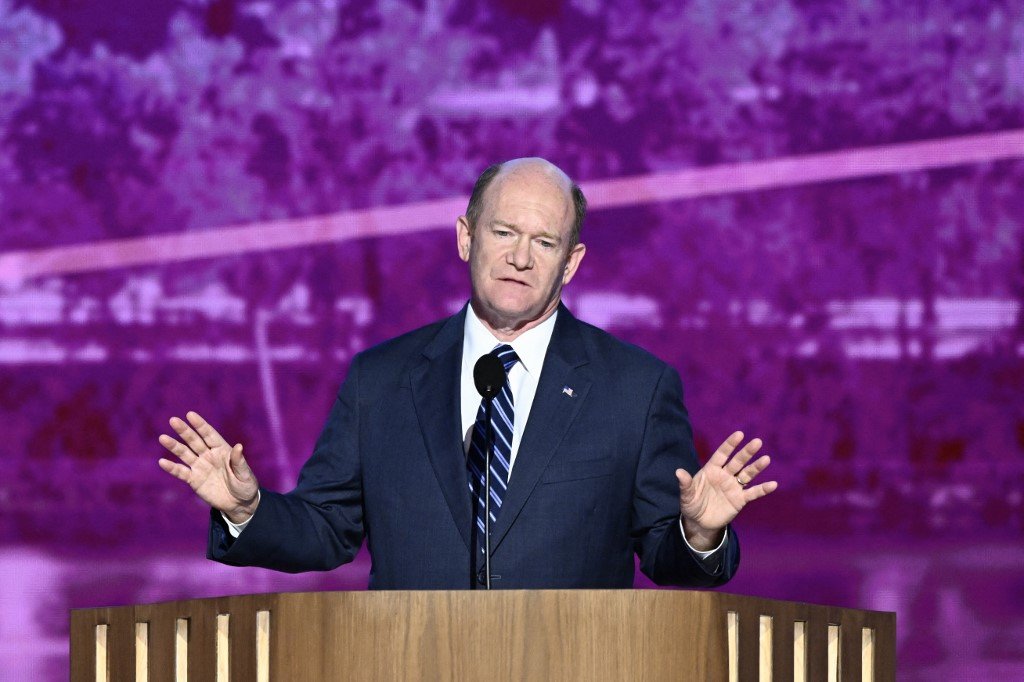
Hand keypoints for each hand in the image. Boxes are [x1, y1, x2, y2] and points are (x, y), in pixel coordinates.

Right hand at [158, 411, 259, 523]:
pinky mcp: (194, 480)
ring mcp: (200, 467)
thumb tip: (238, 446)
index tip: (190, 415)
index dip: (200, 425)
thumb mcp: (245, 474)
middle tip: (173, 420)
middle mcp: (209, 455)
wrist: (238, 503)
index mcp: (222, 450)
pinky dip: (172, 468)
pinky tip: (162, 462)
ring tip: (163, 438)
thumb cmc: (245, 485)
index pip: (209, 434)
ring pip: (185, 454)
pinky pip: (181, 472)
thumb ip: (239, 462)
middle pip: (194, 441)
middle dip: (184, 431)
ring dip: (174, 446)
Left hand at [676, 431, 776, 549]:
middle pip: (737, 461)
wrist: (699, 522)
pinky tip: (773, 484)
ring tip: (766, 459)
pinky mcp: (740, 500)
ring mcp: (733, 487)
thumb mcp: (686, 495)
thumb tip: (678, 472)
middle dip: (746, 452)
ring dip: (756, 467)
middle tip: (757, 442)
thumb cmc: (691, 504)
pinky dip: (762, 489)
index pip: (722, 454)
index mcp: (711, 470)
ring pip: (747, 474)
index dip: (730, 445)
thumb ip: (685, 484)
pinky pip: (753, 493)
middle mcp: (725, 475)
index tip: (739, 434)